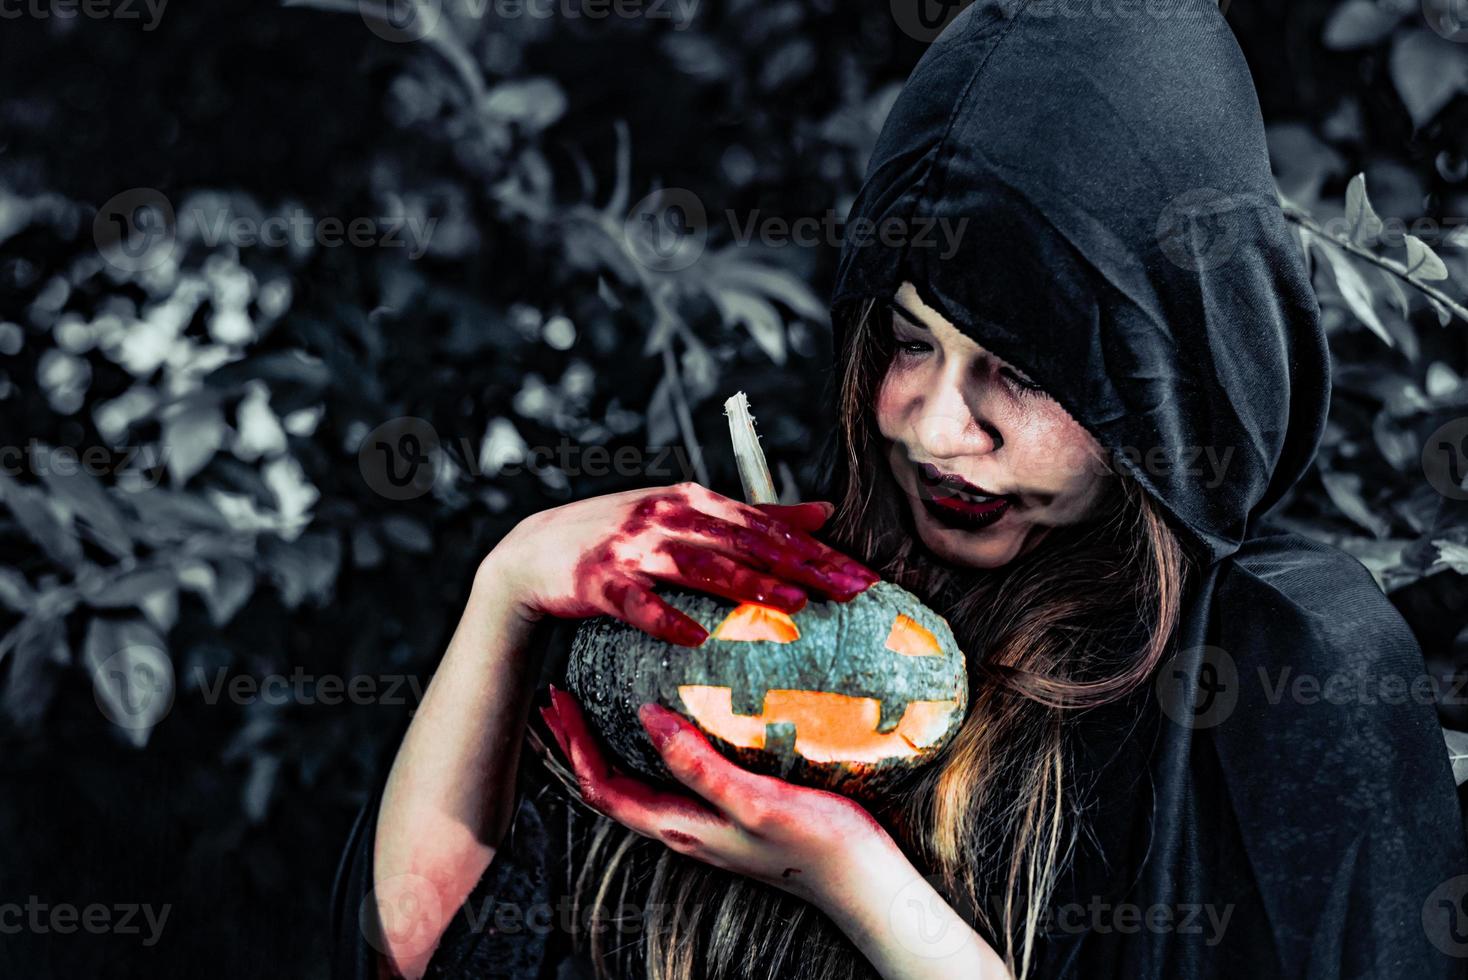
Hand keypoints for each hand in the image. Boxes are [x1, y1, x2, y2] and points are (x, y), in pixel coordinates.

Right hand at [487, 482, 879, 644]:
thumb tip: (825, 512)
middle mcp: (669, 515)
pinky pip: (638, 602)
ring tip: (795, 606)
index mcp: (696, 500)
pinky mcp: (599, 580)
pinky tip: (696, 638)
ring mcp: (634, 547)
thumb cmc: (624, 538)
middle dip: (802, 566)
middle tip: (852, 592)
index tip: (864, 577)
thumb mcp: (688, 516)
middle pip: (746, 543)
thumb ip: (756, 515)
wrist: (534, 553)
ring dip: (749, 585)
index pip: (767, 527)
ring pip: (702, 566)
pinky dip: (667, 618)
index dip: (818, 552)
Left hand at [538, 683, 893, 906]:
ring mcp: (704, 826)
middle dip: (576, 746)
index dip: (573, 745)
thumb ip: (698, 764)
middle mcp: (683, 829)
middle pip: (608, 789)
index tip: (559, 698)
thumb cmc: (816, 843)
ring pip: (633, 788)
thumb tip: (645, 717)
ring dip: (602, 751)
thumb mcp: (755, 798)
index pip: (603, 788)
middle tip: (556, 699)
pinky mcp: (726, 816)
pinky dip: (641, 754)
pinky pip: (664, 784)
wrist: (861, 882)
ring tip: (589, 713)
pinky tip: (659, 731)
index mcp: (680, 826)